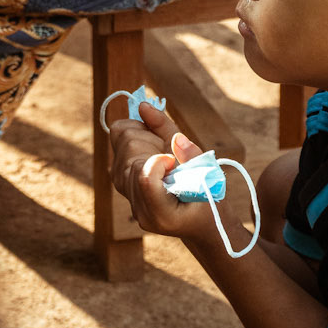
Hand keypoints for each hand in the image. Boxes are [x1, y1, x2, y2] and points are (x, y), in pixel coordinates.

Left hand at [109, 101, 213, 244]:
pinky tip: (154, 152)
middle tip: (172, 156)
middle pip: (130, 152)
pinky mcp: (121, 182)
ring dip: (145, 138)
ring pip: (121, 141)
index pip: (144, 176)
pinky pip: (118, 143)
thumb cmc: (209, 196)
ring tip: (165, 155)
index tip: (174, 162)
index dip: (159, 159)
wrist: (202, 220)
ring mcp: (127, 196)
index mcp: (162, 213)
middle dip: (152, 142)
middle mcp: (138, 208)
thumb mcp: (204, 167)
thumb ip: (173, 136)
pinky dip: (138, 137)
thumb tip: (144, 106)